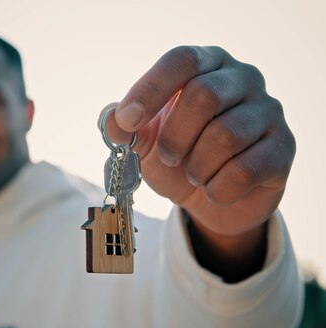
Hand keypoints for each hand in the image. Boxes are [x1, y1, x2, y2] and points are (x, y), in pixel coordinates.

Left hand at [102, 46, 294, 267]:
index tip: (127, 121)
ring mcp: (268, 110)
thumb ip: (123, 124)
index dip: (150, 89)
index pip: (181, 60)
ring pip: (226, 135)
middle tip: (168, 157)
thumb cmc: (177, 157)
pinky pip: (245, 170)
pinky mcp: (283, 147)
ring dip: (196, 166)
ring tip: (193, 174)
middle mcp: (242, 78)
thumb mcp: (144, 139)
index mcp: (206, 65)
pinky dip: (217, 188)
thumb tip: (111, 120)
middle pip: (204, 95)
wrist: (212, 199)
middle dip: (174, 136)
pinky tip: (214, 189)